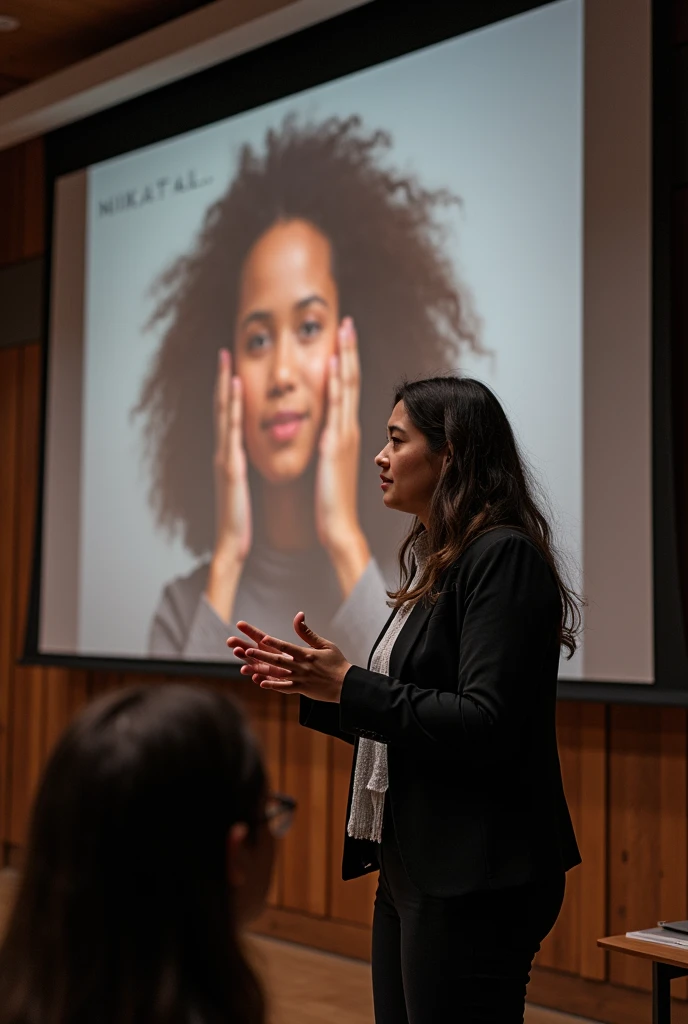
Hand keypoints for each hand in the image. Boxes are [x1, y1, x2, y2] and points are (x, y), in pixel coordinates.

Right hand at [205, 350, 251, 621]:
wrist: (231, 543)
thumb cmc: (240, 517)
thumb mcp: (243, 485)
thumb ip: (242, 466)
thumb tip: (245, 454)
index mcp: (230, 455)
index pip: (230, 417)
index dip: (229, 392)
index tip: (233, 366)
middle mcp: (224, 452)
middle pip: (221, 409)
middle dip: (222, 380)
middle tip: (224, 351)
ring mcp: (224, 458)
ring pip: (223, 415)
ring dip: (224, 387)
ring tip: (227, 361)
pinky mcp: (229, 468)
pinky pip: (231, 432)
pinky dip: (231, 410)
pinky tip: (234, 392)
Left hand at [227, 614, 351, 702]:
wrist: (346, 685)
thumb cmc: (337, 663)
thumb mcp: (325, 645)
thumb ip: (308, 633)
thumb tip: (298, 616)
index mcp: (306, 654)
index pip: (288, 647)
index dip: (275, 642)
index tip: (263, 638)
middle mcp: (301, 667)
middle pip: (278, 660)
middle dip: (262, 655)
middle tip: (248, 651)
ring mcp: (300, 679)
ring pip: (278, 674)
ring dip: (263, 670)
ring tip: (248, 667)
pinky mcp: (302, 689)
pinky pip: (285, 688)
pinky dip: (274, 686)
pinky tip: (262, 683)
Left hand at [315, 318, 370, 597]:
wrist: (338, 525)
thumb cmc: (333, 501)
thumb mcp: (331, 466)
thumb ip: (331, 448)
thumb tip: (329, 436)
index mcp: (344, 433)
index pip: (346, 390)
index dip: (345, 362)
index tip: (343, 337)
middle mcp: (348, 430)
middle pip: (349, 381)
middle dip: (348, 350)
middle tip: (346, 321)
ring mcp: (344, 436)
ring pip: (345, 389)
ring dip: (344, 358)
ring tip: (343, 331)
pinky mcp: (334, 446)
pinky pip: (336, 409)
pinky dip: (335, 386)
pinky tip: (332, 367)